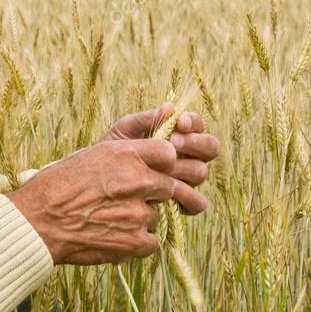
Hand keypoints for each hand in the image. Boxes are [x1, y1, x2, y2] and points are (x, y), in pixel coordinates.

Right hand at [6, 139, 207, 264]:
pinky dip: (137, 241)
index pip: (169, 153)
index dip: (163, 163)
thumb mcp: (93, 155)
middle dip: (154, 193)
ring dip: (142, 219)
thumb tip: (161, 153)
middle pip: (170, 185)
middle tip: (128, 199)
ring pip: (158, 215)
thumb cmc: (59, 185)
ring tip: (112, 218)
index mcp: (126, 154)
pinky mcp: (136, 241)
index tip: (154, 170)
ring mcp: (139, 213)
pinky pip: (153, 241)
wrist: (38, 222)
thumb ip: (129, 154)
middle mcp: (137, 180)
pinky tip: (115, 235)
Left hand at [101, 103, 221, 192]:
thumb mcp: (126, 129)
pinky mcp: (182, 203)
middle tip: (173, 141)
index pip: (198, 126)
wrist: (99, 179)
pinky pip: (197, 203)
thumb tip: (169, 107)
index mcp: (180, 136)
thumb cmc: (114, 149)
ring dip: (186, 167)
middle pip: (211, 148)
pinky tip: (169, 191)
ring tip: (164, 167)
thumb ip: (147, 118)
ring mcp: (187, 180)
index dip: (194, 123)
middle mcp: (189, 157)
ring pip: (201, 172)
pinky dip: (188, 198)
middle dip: (195, 142)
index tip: (179, 122)